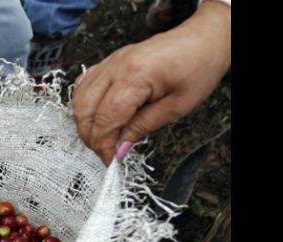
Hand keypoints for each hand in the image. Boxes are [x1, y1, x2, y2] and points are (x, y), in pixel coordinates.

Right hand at [72, 1, 230, 164]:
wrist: (202, 40)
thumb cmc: (197, 68)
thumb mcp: (177, 107)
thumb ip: (143, 127)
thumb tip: (119, 149)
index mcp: (135, 76)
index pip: (106, 118)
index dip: (103, 144)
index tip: (109, 161)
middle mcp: (117, 66)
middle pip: (86, 109)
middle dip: (91, 137)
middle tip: (106, 152)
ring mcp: (110, 61)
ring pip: (80, 98)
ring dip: (85, 122)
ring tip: (102, 138)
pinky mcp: (110, 61)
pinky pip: (84, 85)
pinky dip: (84, 104)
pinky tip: (95, 116)